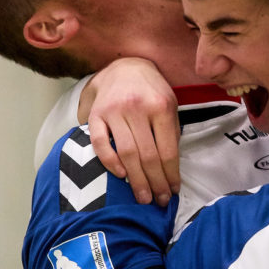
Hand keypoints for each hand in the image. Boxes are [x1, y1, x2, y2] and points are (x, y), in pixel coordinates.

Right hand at [80, 58, 180, 204]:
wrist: (124, 66)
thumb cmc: (151, 91)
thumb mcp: (169, 104)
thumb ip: (170, 132)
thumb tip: (171, 169)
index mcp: (161, 106)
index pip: (167, 149)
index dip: (171, 174)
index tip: (173, 191)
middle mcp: (137, 108)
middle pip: (148, 155)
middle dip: (155, 182)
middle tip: (159, 201)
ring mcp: (114, 111)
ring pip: (126, 152)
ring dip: (136, 179)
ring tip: (143, 197)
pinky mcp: (96, 115)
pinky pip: (100, 143)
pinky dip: (109, 161)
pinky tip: (120, 175)